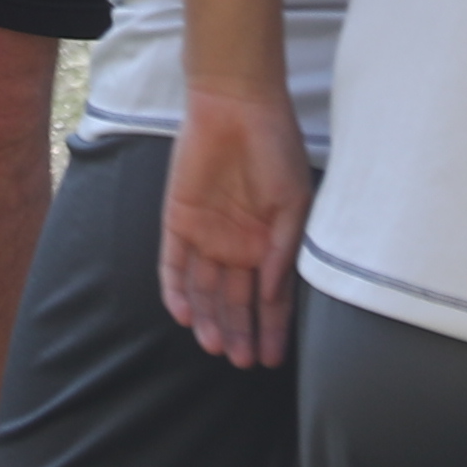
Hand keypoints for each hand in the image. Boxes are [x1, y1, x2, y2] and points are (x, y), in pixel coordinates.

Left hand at [158, 84, 316, 369]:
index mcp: (267, 243)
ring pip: (203, 291)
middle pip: (234, 301)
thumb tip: (274, 295)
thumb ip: (284, 250)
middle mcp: (236, 246)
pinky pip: (172, 265)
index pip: (269, 299)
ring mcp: (206, 235)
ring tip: (217, 346)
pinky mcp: (177, 221)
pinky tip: (185, 316)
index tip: (272, 360)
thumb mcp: (294, 201)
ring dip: (209, 320)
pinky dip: (176, 291)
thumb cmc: (275, 148)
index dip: (271, 330)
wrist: (236, 105)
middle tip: (242, 362)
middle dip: (238, 332)